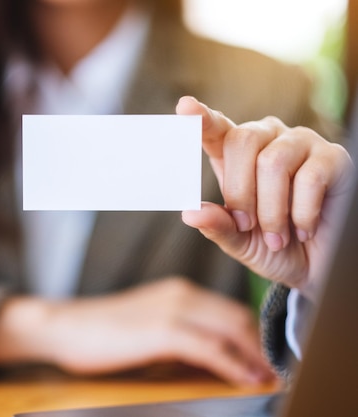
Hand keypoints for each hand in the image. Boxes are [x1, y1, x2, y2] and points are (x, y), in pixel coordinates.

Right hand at [0, 278, 274, 385]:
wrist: (65, 326)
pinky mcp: (162, 330)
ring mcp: (172, 309)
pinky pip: (211, 347)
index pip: (230, 311)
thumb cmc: (102, 332)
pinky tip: (245, 378)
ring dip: (254, 355)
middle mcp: (181, 294)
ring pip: (231, 329)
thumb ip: (180, 336)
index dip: (254, 336)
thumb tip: (213, 360)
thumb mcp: (147, 329)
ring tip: (268, 377)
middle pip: (238, 318)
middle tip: (275, 370)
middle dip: (261, 346)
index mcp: (178, 291)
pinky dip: (233, 363)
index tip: (267, 358)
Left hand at [177, 96, 353, 298]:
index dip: (201, 118)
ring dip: (271, 210)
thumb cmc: (272, 246)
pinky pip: (309, 178)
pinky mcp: (333, 157)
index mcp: (236, 155)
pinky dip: (302, 213)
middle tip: (248, 226)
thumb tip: (190, 213)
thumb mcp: (239, 241)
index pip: (216, 129)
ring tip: (277, 235)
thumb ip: (217, 225)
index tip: (185, 107)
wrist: (314, 267)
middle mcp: (267, 140)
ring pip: (273, 161)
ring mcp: (301, 144)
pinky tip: (304, 229)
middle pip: (243, 141)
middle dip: (240, 192)